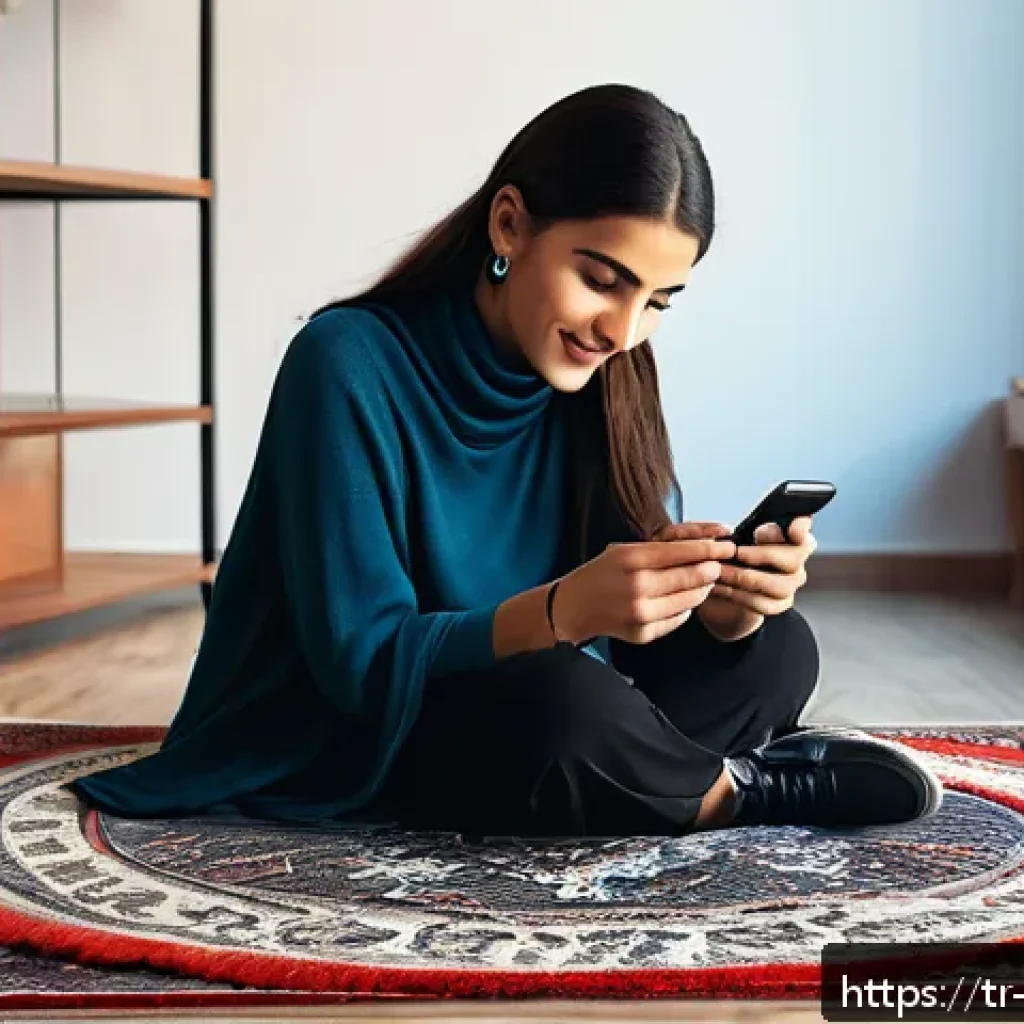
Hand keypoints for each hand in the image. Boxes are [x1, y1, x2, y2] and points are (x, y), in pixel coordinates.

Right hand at [555, 527, 735, 644]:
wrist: (574, 607)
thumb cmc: (601, 574)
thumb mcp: (624, 551)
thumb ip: (660, 551)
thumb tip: (702, 549)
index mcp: (631, 559)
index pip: (680, 552)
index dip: (708, 549)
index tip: (725, 545)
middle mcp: (637, 587)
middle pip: (690, 577)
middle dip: (710, 570)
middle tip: (718, 565)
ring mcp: (641, 613)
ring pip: (690, 600)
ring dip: (701, 590)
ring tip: (702, 582)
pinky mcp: (644, 633)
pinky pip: (679, 618)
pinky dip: (684, 608)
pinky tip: (679, 599)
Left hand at [655, 518, 816, 640]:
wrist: (724, 587)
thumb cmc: (730, 554)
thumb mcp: (731, 535)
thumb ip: (737, 530)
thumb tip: (727, 533)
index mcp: (790, 534)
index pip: (802, 528)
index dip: (797, 527)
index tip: (777, 527)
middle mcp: (797, 559)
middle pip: (793, 558)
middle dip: (763, 555)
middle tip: (738, 552)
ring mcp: (791, 583)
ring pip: (778, 585)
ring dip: (745, 577)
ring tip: (720, 571)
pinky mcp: (779, 604)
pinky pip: (762, 603)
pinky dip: (737, 595)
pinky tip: (719, 588)